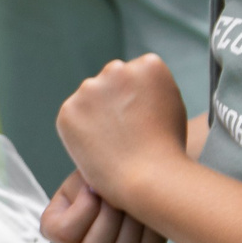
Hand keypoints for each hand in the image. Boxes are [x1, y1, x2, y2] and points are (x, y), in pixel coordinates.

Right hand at [40, 171, 168, 242]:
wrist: (127, 183)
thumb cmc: (102, 177)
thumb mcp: (84, 173)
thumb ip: (83, 183)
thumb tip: (96, 188)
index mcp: (56, 230)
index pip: (63, 234)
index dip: (83, 210)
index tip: (94, 187)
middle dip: (111, 215)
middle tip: (118, 191)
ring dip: (131, 224)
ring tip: (134, 200)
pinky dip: (151, 233)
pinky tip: (148, 214)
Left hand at [54, 54, 192, 206]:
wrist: (148, 178)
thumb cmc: (167, 148)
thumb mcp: (172, 104)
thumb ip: (151, 88)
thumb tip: (131, 87)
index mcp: (148, 64)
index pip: (136, 73)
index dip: (139, 99)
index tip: (145, 118)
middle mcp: (117, 69)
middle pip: (111, 80)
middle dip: (115, 99)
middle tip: (126, 131)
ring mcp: (90, 88)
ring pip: (90, 96)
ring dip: (96, 112)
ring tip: (114, 142)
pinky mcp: (69, 109)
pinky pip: (74, 116)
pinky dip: (80, 130)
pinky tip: (98, 147)